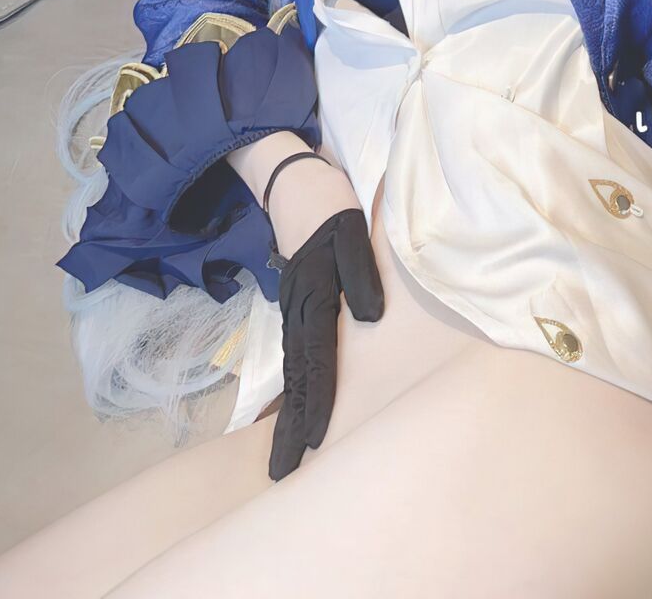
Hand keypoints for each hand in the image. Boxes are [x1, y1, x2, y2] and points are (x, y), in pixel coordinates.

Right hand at [264, 158, 384, 479]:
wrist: (293, 179)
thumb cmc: (330, 207)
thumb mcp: (351, 233)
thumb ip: (361, 275)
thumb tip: (370, 318)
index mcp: (314, 296)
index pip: (317, 360)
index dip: (316, 402)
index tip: (312, 443)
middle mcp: (298, 310)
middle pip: (297, 376)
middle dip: (289, 426)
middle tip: (281, 472)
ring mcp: (293, 308)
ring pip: (293, 368)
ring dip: (288, 412)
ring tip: (284, 454)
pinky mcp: (296, 303)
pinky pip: (295, 353)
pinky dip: (293, 385)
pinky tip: (291, 407)